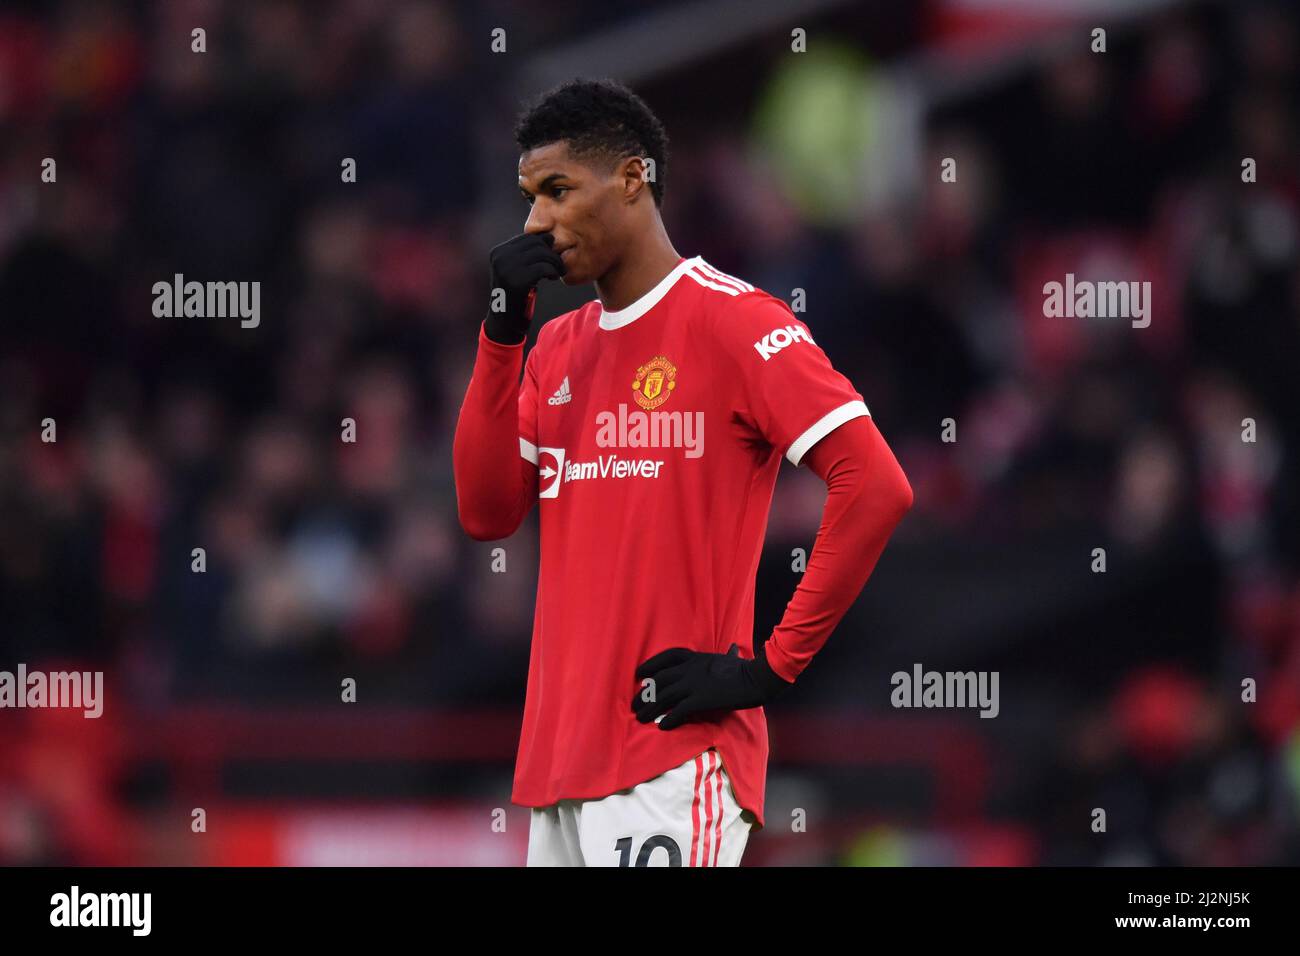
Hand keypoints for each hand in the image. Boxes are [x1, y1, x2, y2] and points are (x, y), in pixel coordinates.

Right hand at [484, 232, 564, 343]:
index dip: (544, 245)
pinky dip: (552, 272)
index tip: (550, 258)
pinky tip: (552, 278)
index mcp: (497, 252)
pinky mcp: (516, 282)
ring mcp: (506, 269)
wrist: (505, 322)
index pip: (528, 238)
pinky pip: (543, 268)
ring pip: (542, 254)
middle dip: (551, 253)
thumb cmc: (516, 295)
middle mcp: (499, 258)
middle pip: (536, 243)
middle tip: (558, 265)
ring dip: (555, 263)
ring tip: (557, 272)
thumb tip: (549, 236)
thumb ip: (527, 253)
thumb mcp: (516, 269)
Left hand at [631, 642, 792, 729]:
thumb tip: (733, 648)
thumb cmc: (745, 669)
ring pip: (664, 696)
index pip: (666, 657)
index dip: (650, 666)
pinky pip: (679, 710)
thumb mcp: (730, 657)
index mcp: (696, 658)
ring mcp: (694, 683)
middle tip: (635, 704)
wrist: (755, 678)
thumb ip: (726, 654)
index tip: (639, 674)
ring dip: (650, 708)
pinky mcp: (701, 699)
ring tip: (640, 718)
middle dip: (644, 693)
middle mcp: (690, 669)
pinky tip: (662, 726)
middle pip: (659, 680)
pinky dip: (669, 719)